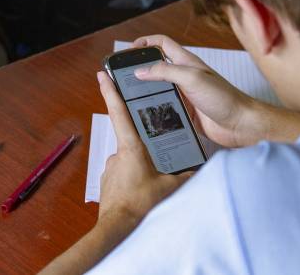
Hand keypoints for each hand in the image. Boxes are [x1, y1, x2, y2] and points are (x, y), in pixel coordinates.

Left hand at [97, 71, 191, 227]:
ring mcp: (111, 165)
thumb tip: (197, 169)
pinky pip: (123, 169)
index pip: (118, 112)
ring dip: (140, 163)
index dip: (110, 91)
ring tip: (150, 178)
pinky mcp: (108, 177)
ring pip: (129, 156)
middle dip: (142, 142)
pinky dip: (132, 174)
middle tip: (152, 158)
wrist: (117, 226)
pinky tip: (141, 186)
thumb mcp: (169, 187)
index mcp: (132, 147)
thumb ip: (184, 175)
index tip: (102, 74)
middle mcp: (118, 153)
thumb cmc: (140, 204)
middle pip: (129, 136)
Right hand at [132, 35, 299, 146]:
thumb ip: (166, 72)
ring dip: (145, 90)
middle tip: (122, 77)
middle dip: (139, 68)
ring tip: (129, 97)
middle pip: (157, 66)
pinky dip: (155, 108)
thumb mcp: (193, 79)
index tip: (128, 52)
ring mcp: (186, 95)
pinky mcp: (187, 112)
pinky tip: (146, 115)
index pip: (162, 44)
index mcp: (187, 62)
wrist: (242, 124)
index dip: (144, 43)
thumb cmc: (224, 98)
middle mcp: (185, 76)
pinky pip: (167, 106)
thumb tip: (140, 70)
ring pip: (160, 88)